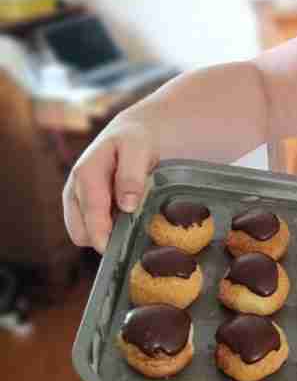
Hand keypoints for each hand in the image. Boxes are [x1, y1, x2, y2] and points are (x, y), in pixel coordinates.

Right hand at [63, 119, 158, 252]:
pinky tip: (122, 221)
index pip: (91, 212)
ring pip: (82, 233)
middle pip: (81, 230)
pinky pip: (87, 228)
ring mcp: (75, 197)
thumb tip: (127, 206)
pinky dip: (103, 231)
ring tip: (129, 224)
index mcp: (87, 173)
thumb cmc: (136, 140)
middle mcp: (75, 187)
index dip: (103, 235)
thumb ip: (131, 176)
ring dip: (103, 235)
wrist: (130, 131)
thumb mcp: (138, 150)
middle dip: (104, 237)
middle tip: (132, 234)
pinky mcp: (80, 204)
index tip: (117, 249)